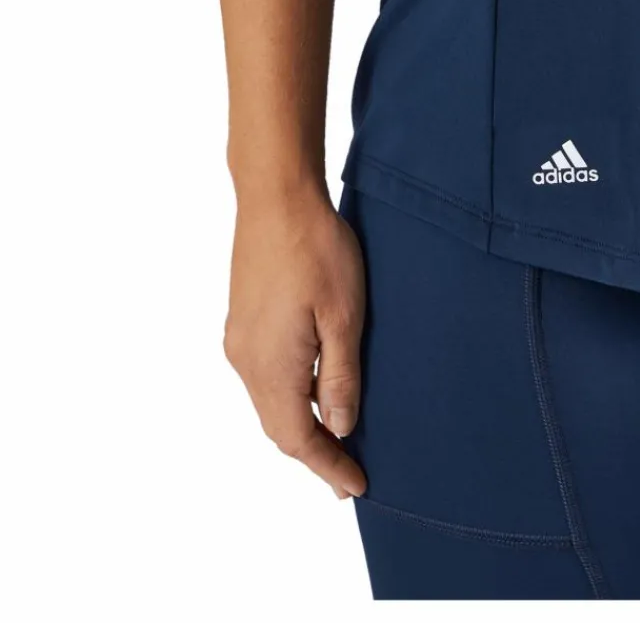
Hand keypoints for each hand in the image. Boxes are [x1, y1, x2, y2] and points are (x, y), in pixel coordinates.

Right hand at [223, 180, 366, 498]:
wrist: (276, 198)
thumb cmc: (316, 250)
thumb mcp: (344, 317)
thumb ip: (340, 377)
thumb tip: (341, 427)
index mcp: (270, 366)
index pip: (297, 438)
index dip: (327, 466)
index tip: (356, 486)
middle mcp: (245, 360)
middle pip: (278, 426)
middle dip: (314, 453)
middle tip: (349, 474)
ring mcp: (239, 339)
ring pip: (269, 402)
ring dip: (301, 424)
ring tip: (336, 439)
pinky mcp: (242, 320)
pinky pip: (264, 376)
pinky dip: (289, 396)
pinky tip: (313, 390)